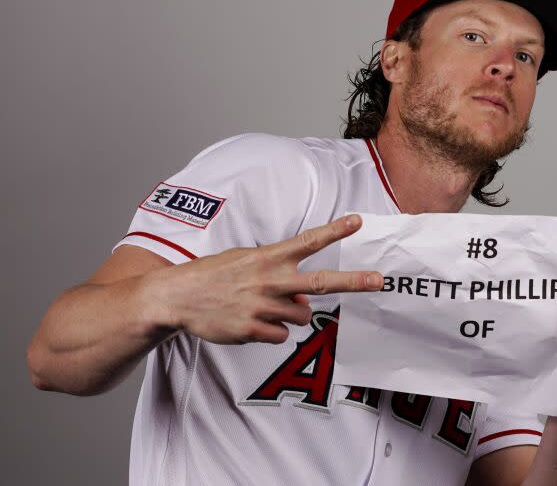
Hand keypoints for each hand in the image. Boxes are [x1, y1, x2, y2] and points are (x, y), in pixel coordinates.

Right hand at [151, 214, 382, 344]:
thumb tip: (305, 303)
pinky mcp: (252, 329)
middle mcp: (269, 280)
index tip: (358, 221)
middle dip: (353, 281)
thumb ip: (279, 276)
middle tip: (379, 280)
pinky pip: (279, 336)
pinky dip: (270, 331)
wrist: (176, 297)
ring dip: (289, 314)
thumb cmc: (215, 276)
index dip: (334, 230)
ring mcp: (262, 306)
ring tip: (261, 305)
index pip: (308, 241)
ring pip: (300, 316)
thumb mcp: (246, 262)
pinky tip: (249, 321)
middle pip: (321, 282)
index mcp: (268, 257)